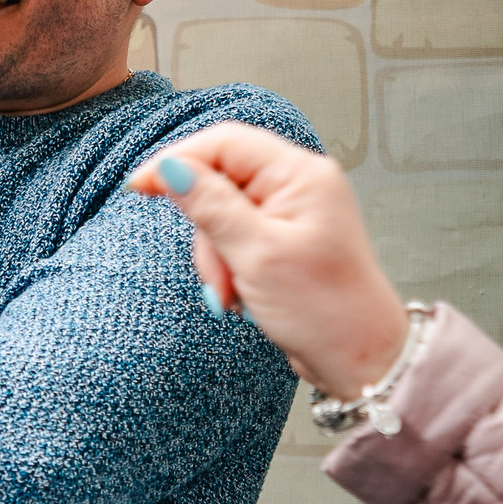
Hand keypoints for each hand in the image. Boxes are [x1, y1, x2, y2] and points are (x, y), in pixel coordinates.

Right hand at [128, 123, 412, 395]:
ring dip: (217, 258)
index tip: (140, 188)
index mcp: (301, 175)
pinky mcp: (286, 241)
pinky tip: (241, 297)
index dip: (178, 161)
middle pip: (220, 181)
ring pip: (224, 215)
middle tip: (216, 277)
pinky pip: (238, 239)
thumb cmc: (327, 310)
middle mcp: (300, 185)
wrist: (362, 360)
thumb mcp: (258, 256)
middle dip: (206, 232)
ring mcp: (293, 214)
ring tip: (232, 296)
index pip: (225, 143)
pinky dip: (230, 268)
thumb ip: (212, 207)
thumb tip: (171, 168)